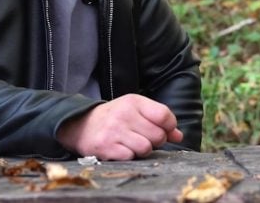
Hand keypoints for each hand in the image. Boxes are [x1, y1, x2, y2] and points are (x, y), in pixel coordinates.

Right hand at [56, 93, 182, 159]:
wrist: (81, 125)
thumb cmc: (115, 118)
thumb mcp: (136, 111)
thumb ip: (159, 120)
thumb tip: (178, 136)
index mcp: (133, 102)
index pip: (164, 115)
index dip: (169, 126)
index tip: (164, 129)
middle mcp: (124, 114)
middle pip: (158, 135)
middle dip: (156, 141)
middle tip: (145, 138)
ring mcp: (114, 131)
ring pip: (146, 148)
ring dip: (143, 150)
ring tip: (133, 144)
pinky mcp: (106, 147)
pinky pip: (131, 157)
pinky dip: (130, 156)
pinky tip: (122, 149)